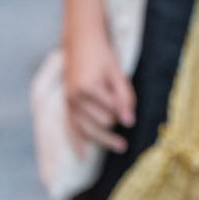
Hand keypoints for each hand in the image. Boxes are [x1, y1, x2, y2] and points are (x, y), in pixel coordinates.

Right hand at [62, 26, 134, 156]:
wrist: (80, 42)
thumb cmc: (102, 55)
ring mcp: (68, 103)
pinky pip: (71, 129)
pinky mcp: (66, 105)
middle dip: (114, 119)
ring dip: (104, 138)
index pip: (113, 111)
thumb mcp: (117, 72)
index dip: (124, 110)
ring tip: (121, 146)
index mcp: (88, 88)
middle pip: (101, 122)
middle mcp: (75, 98)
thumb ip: (124, 97)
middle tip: (125, 117)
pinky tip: (84, 156)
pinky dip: (77, 143)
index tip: (132, 112)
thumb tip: (129, 122)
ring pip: (89, 129)